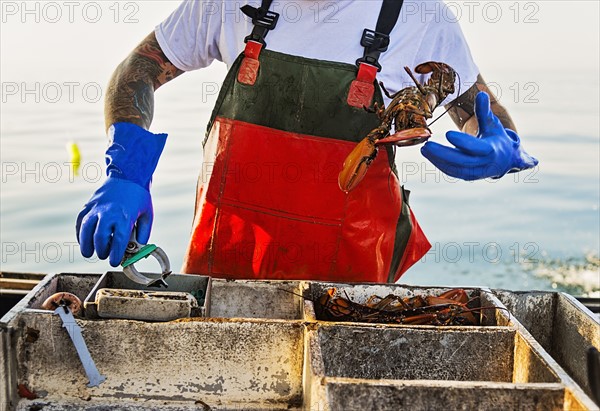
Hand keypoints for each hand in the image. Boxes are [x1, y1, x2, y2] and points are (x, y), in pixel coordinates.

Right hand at [76, 178, 152, 266]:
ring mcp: (96, 208)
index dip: (115, 255)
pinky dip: (79, 232)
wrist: (128, 175)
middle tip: (103, 256)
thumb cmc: (139, 196)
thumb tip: (137, 248)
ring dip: (85, 244)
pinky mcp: (89, 205)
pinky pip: (80, 221)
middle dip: (100, 251)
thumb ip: (143, 233)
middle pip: (99, 237)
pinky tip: (83, 240)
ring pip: (85, 229)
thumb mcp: (147, 215)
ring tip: (88, 253)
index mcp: (124, 217)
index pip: (117, 241)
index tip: (114, 262)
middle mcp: (108, 213)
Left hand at [421, 92, 537, 180]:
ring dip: (438, 160)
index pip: (477, 148)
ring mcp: (475, 172)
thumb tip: (481, 94)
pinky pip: (452, 171)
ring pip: (455, 169)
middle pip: (462, 161)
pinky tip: (429, 154)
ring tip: (424, 149)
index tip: (447, 134)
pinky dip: (439, 164)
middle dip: (443, 154)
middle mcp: (484, 163)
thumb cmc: (496, 138)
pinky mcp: (467, 175)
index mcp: (492, 150)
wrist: (504, 160)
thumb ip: (485, 111)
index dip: (463, 142)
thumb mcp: (493, 124)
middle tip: (427, 145)